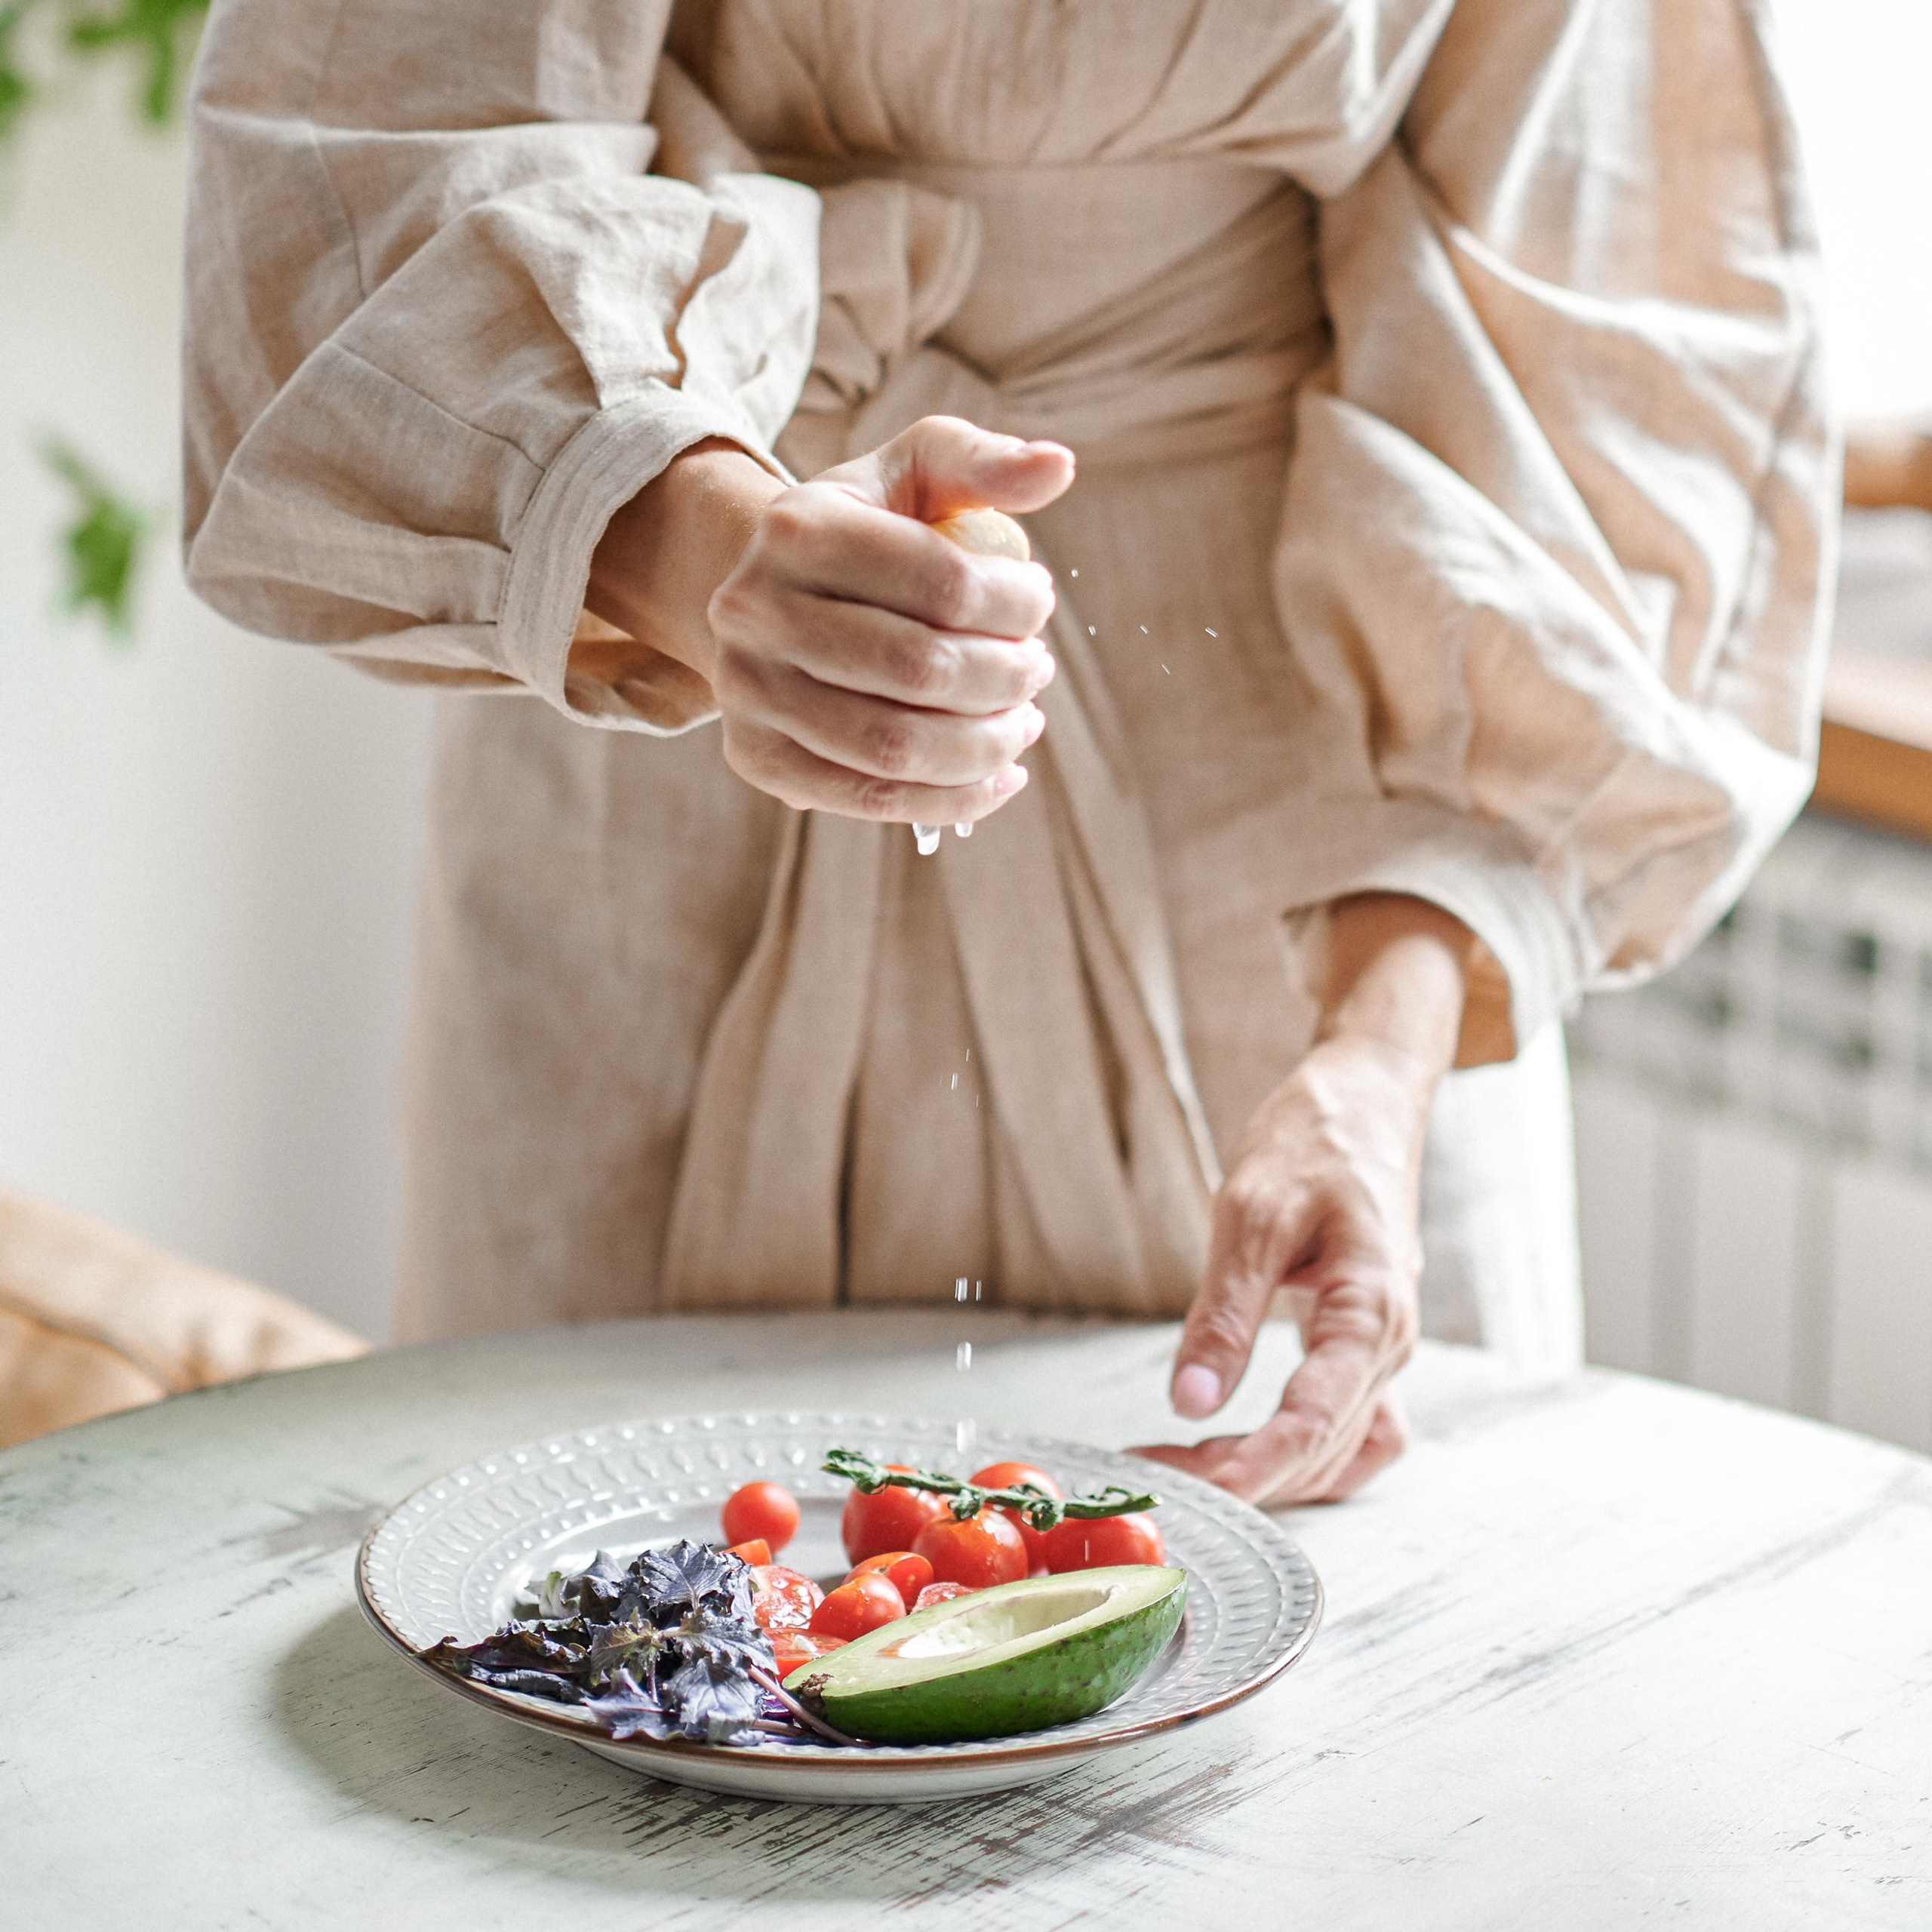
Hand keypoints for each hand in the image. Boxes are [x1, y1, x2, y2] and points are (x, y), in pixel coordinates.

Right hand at [588, 416, 1074, 825]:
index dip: (1016, 605)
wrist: (770, 592)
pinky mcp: (756, 757)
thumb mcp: (915, 471)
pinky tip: (998, 775)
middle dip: (1007, 678)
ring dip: (986, 746)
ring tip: (1023, 723)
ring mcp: (748, 691)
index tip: (1039, 604)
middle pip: (921, 671)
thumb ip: (984, 463)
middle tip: (1036, 669)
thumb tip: (1059, 467)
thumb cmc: (865, 527)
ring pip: (896, 748)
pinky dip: (952, 799)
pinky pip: (870, 799)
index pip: (942, 583)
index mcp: (798, 528)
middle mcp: (756, 610)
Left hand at [1134, 895, 1478, 1504]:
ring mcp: (1383, 1347)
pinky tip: (1250, 1452)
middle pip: (1320, 1447)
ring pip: (1337, 1449)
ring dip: (1270, 1470)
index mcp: (1371, 1310)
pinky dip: (1304, 1453)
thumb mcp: (1252, 1212)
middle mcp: (1389, 1343)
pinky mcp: (1365, 1342)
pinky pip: (1351, 1427)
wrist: (1368, 1099)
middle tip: (1156, 1472)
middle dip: (1241, 1472)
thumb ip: (1225, 1312)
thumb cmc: (1317, 1138)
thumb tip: (1191, 1401)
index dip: (1254, 1468)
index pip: (1314, 1422)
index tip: (1194, 1492)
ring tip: (1186, 1463)